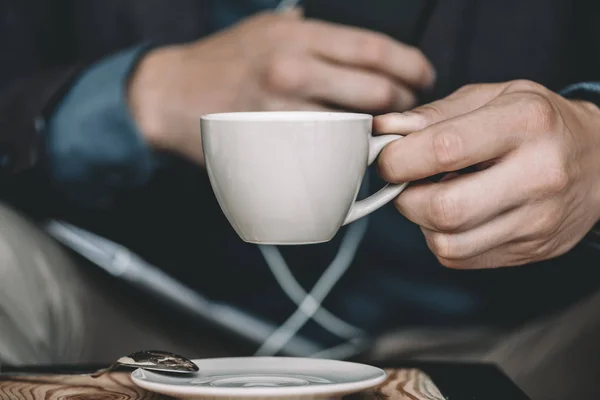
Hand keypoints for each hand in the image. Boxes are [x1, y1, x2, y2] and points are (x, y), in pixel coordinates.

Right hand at [128, 10, 434, 163]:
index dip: (411, 65)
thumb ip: (314, 34)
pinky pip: (326, 158)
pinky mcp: (273, 147)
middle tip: (406, 109)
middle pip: (376, 92)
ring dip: (379, 134)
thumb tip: (362, 51)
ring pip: (356, 130)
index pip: (374, 50)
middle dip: (404, 104)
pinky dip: (347, 157)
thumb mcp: (269, 27)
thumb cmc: (226, 60)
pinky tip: (350, 152)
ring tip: (381, 131)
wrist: (173, 93)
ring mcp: (283, 113)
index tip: (423, 76)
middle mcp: (293, 71)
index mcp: (298, 37)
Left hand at [375, 80, 599, 268]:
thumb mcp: (494, 96)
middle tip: (404, 181)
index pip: (444, 149)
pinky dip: (442, 239)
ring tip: (434, 195)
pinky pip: (460, 258)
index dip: (398, 158)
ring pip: (447, 242)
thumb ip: (435, 114)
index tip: (386, 158)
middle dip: (404, 197)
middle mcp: (539, 175)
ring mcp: (538, 220)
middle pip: (443, 208)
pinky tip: (456, 215)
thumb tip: (384, 131)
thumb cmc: (539, 123)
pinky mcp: (531, 250)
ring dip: (421, 222)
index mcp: (526, 123)